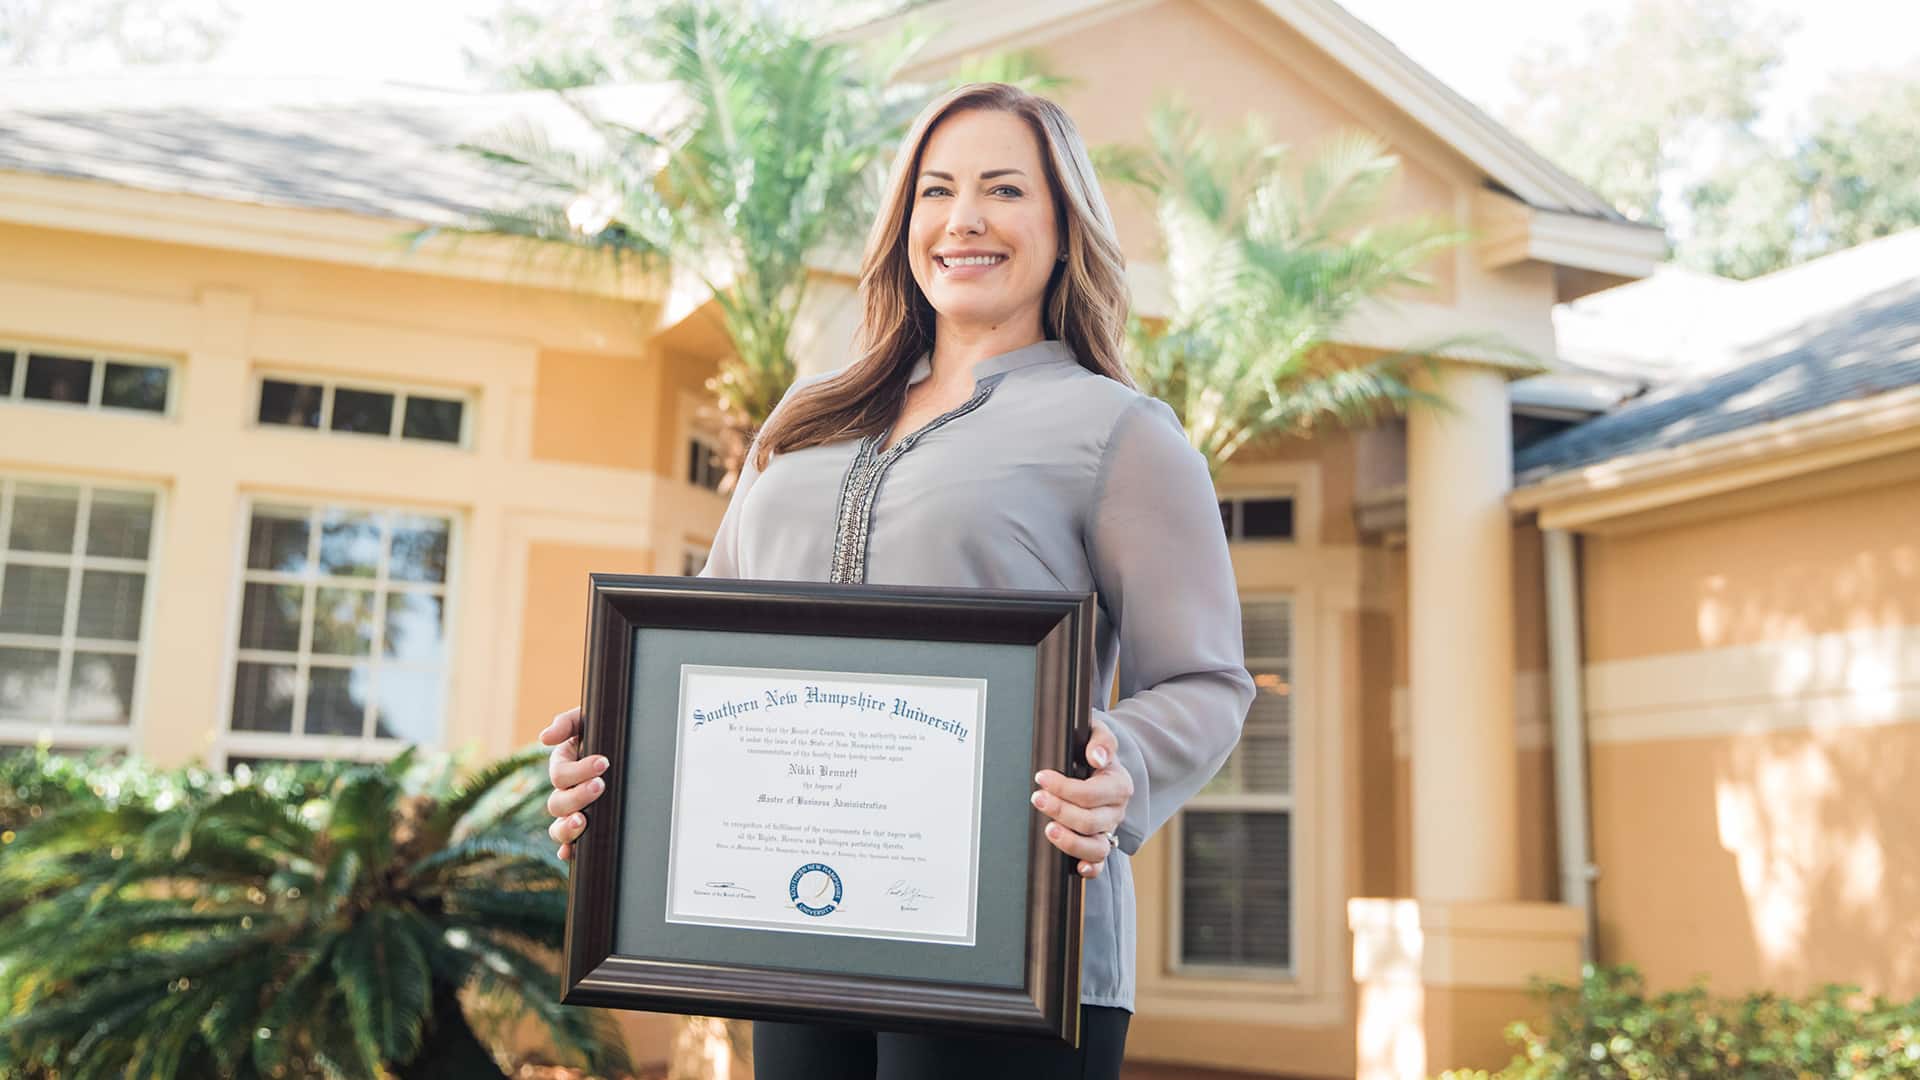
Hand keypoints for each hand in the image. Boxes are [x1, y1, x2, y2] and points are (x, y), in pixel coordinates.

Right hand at [539, 706, 608, 860]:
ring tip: (583, 821)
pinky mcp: (586, 826)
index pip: (560, 775)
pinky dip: (568, 850)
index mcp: (563, 766)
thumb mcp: (587, 720)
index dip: (579, 771)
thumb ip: (567, 723)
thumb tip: (544, 738)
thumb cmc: (606, 731)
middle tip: (601, 785)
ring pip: (558, 827)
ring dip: (568, 827)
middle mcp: (565, 791)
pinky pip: (570, 844)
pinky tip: (571, 853)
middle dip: (578, 796)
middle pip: (557, 803)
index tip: (604, 762)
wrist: (628, 743)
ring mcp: (574, 811)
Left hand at [1030, 713, 1132, 879]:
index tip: (1041, 777)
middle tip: (1037, 798)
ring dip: (1070, 842)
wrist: (1099, 764)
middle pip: (1090, 821)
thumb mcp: (1098, 733)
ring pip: (1096, 848)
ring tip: (1049, 829)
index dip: (1063, 787)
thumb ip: (1101, 740)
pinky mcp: (1100, 844)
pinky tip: (1076, 866)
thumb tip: (1097, 757)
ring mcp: (1109, 830)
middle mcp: (1116, 811)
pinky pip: (1099, 864)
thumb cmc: (1093, 749)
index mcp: (1118, 785)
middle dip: (1059, 810)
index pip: (1091, 793)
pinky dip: (1090, 868)